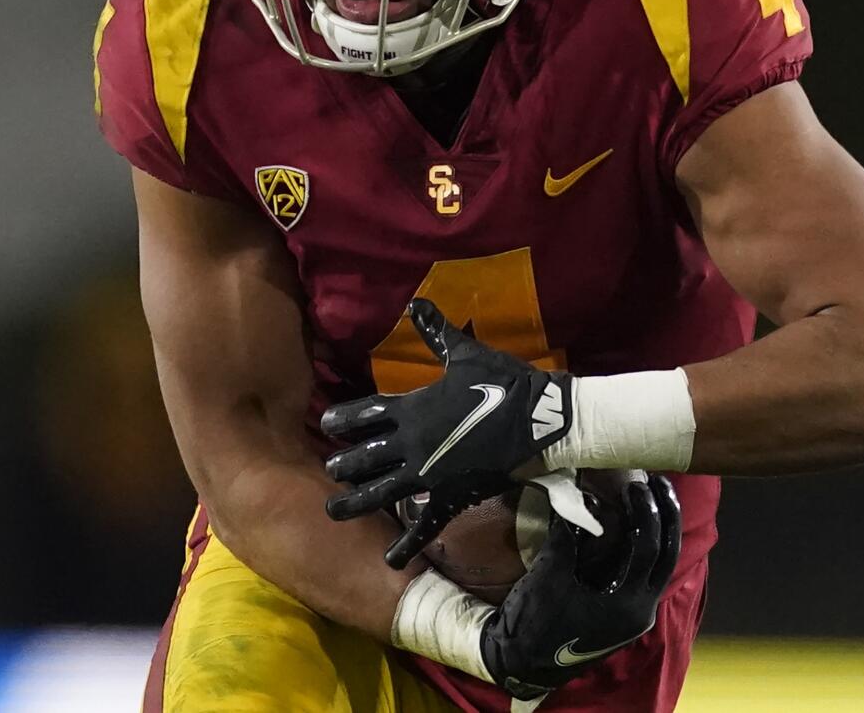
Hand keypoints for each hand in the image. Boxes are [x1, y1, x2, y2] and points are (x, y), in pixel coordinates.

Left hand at [322, 298, 572, 567]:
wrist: (540, 420)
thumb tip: (415, 302)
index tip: (323, 421)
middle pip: (366, 456)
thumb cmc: (504, 384)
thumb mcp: (466, 354)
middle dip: (344, 463)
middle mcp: (413, 443)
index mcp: (413, 408)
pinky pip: (425, 524)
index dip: (343, 418)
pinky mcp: (450, 496)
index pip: (367, 413)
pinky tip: (389, 561)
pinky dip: (407, 544)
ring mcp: (429, 473)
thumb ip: (436, 333)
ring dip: (356, 502)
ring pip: (382, 491)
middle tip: (328, 470)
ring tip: (332, 512)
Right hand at [480, 472, 681, 699]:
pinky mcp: (625, 614)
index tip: (635, 484)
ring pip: (662, 566)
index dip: (645, 511)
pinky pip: (645, 575)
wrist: (523, 663)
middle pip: (668, 555)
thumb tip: (573, 497)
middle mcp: (642, 611)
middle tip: (659, 482)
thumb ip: (566, 537)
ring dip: (661, 530)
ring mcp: (637, 614)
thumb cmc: (534, 623)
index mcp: (629, 604)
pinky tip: (635, 526)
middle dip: (667, 515)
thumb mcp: (549, 575)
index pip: (649, 548)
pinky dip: (645, 548)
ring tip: (653, 497)